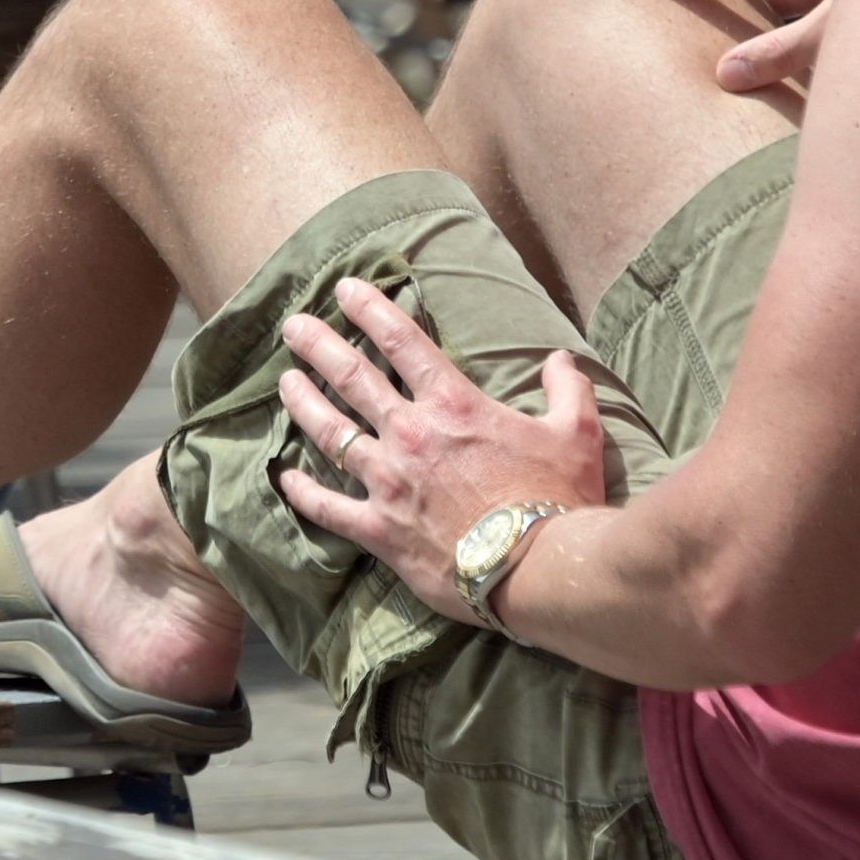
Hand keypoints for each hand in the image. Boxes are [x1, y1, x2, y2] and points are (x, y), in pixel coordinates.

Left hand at [273, 278, 606, 624]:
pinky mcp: (379, 528)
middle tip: (292, 326)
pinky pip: (327, 507)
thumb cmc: (558, 498)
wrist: (540, 569)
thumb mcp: (576, 434)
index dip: (370, 308)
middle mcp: (410, 433)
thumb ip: (567, 391)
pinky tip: (283, 477)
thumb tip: (562, 360)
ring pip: (330, 432)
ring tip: (284, 382)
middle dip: (318, 345)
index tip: (344, 289)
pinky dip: (302, 492)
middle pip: (352, 376)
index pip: (401, 340)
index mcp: (452, 405)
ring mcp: (388, 481)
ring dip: (303, 403)